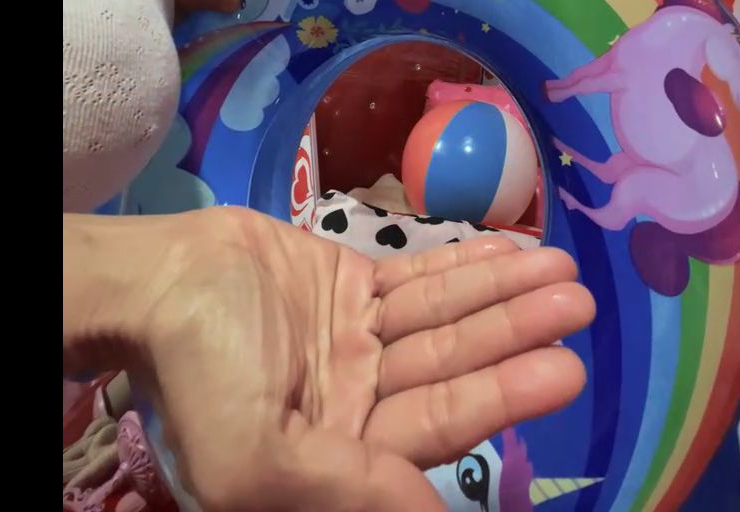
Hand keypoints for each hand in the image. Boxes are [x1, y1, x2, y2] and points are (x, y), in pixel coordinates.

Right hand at [64, 209, 594, 511]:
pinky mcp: (349, 285)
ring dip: (502, 292)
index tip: (565, 366)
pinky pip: (416, 277)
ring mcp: (358, 338)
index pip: (439, 427)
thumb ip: (349, 489)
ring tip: (562, 271)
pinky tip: (510, 251)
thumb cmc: (202, 372)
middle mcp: (359, 398)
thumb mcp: (256, 459)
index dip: (504, 396)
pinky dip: (462, 265)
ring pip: (443, 316)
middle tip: (579, 304)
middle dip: (516, 333)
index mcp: (341, 453)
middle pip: (454, 364)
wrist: (160, 282)